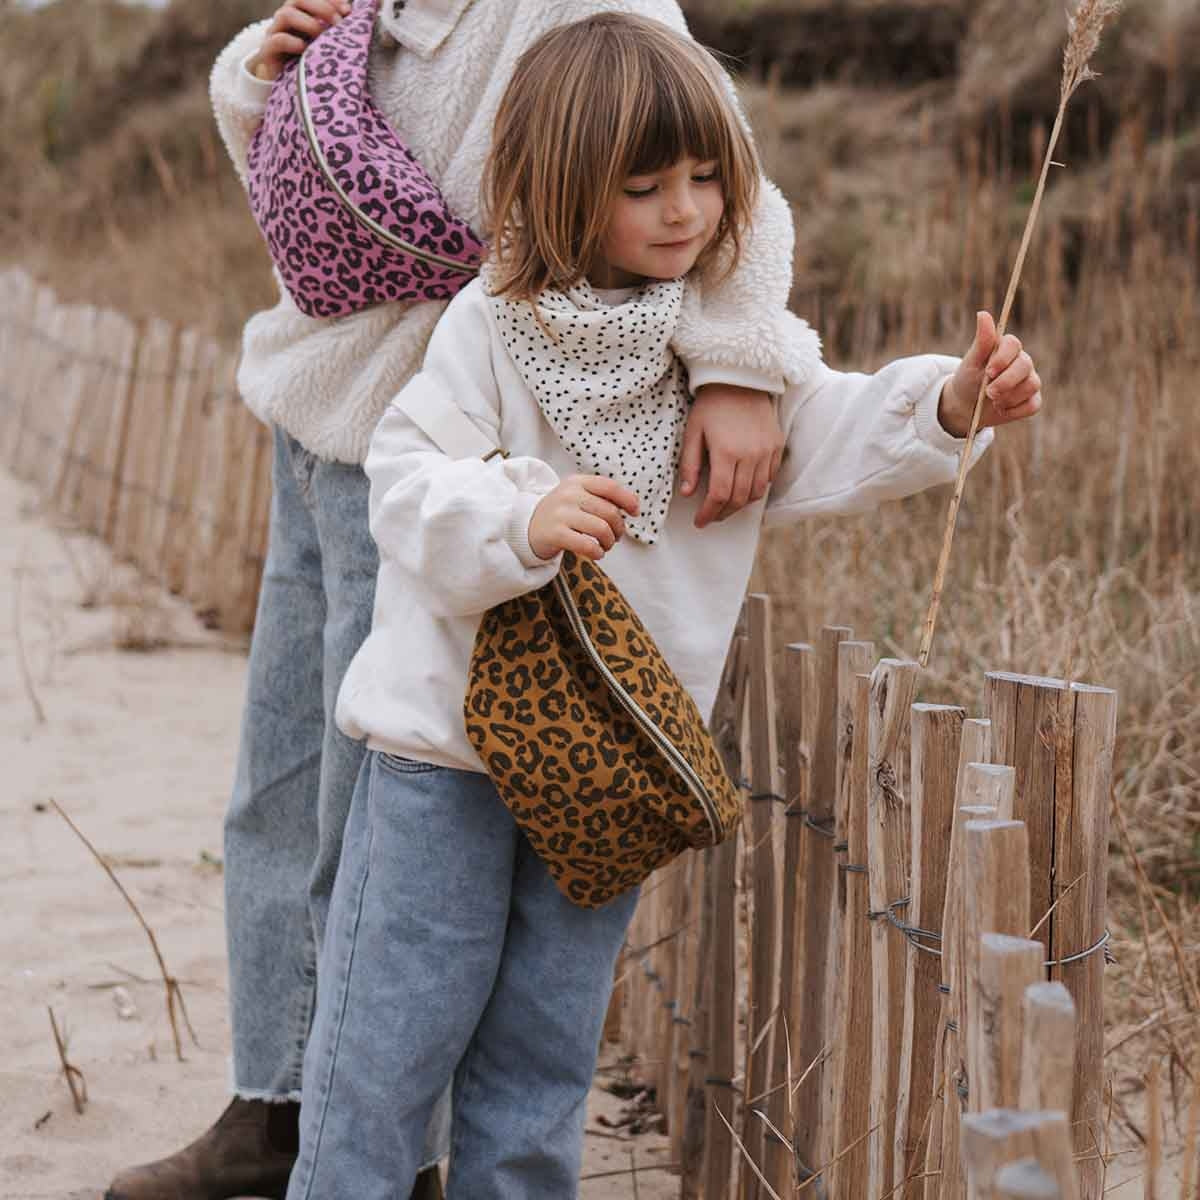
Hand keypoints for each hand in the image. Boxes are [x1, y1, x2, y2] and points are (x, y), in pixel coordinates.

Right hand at [249, 0, 351, 81]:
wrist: (290, 90)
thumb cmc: (311, 65)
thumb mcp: (325, 46)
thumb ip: (336, 32)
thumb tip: (356, 19)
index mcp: (301, 13)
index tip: (347, 10)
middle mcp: (286, 19)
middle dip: (321, 8)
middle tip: (338, 22)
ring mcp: (275, 33)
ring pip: (286, 15)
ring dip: (307, 23)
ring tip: (321, 36)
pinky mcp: (267, 52)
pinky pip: (276, 40)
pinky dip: (291, 42)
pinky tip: (304, 48)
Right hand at [529, 475, 640, 561]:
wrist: (527, 526)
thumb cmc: (561, 513)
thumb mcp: (577, 496)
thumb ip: (601, 497)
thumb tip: (632, 506)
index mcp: (577, 482)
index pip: (609, 487)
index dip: (627, 500)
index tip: (635, 512)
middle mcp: (569, 494)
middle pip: (609, 512)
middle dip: (619, 528)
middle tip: (615, 537)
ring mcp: (561, 513)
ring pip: (601, 529)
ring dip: (609, 542)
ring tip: (605, 546)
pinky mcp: (555, 533)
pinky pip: (587, 545)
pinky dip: (597, 552)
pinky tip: (596, 553)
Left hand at [679, 384, 784, 528]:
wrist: (741, 379)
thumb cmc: (711, 405)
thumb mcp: (693, 432)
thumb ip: (690, 465)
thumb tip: (687, 494)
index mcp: (726, 452)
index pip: (720, 495)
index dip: (709, 513)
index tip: (699, 522)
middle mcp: (751, 454)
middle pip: (739, 499)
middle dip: (723, 513)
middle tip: (711, 516)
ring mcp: (767, 450)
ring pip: (757, 492)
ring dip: (740, 504)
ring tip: (726, 505)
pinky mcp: (777, 445)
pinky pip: (770, 477)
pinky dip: (757, 488)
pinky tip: (743, 487)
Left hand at [939, 311, 1043, 437]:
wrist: (966, 406)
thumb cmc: (969, 379)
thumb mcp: (971, 361)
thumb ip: (982, 340)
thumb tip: (983, 313)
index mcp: (1008, 348)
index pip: (1014, 344)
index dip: (1002, 358)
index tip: (988, 371)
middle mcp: (1023, 362)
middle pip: (1025, 366)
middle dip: (1006, 382)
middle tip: (988, 393)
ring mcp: (1030, 381)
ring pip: (1030, 386)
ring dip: (1008, 397)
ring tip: (992, 401)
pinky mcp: (1032, 400)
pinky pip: (1032, 405)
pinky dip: (1014, 411)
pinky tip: (1001, 409)